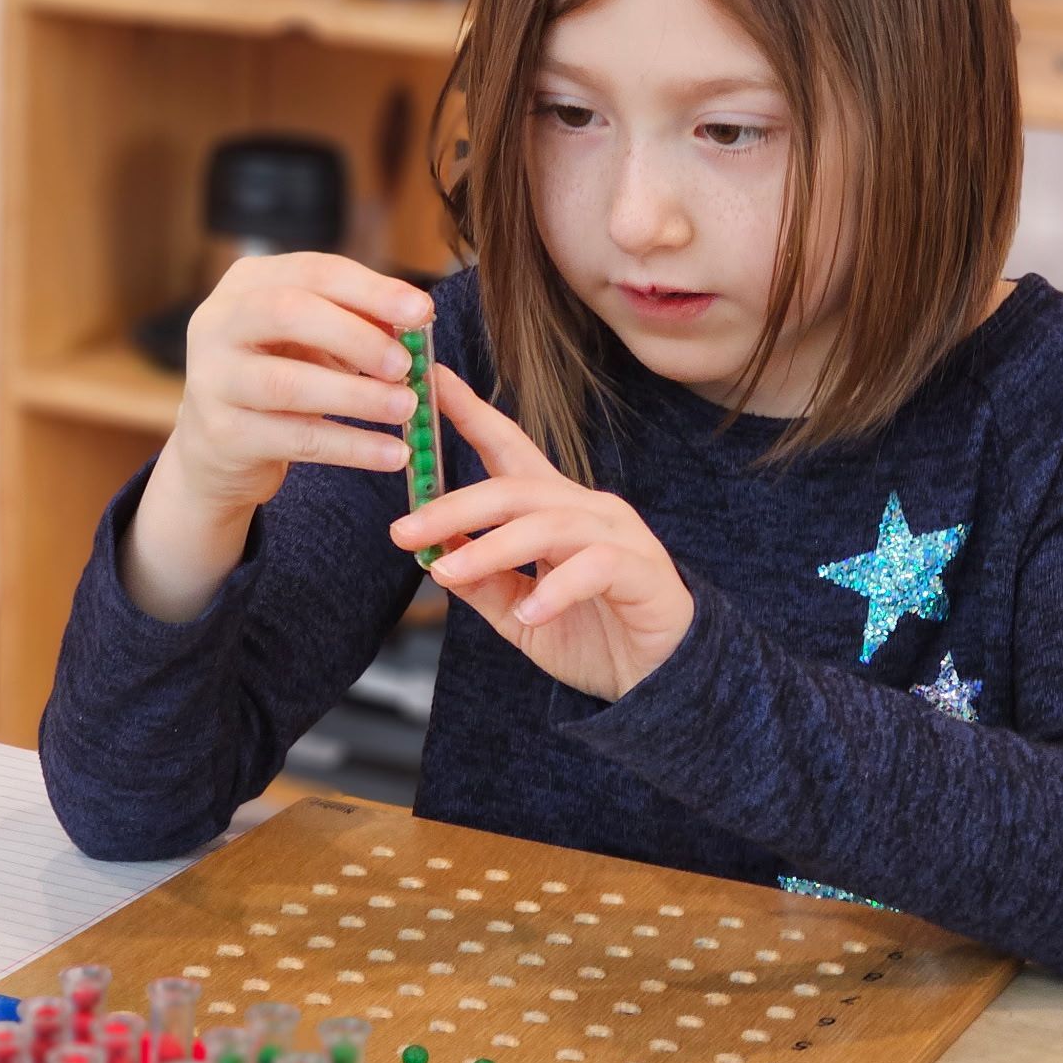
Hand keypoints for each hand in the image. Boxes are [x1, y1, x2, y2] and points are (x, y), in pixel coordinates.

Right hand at [170, 252, 430, 517]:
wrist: (220, 448)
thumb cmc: (280, 376)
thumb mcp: (312, 339)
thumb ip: (357, 321)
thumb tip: (416, 318)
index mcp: (247, 284)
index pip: (313, 272)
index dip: (371, 289)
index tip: (422, 310)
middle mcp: (218, 323)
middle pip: (287, 313)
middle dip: (356, 337)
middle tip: (406, 364)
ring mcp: (213, 379)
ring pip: (288, 383)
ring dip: (357, 396)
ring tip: (407, 407)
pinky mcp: (223, 435)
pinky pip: (296, 440)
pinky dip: (351, 447)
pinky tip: (392, 453)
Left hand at [389, 365, 694, 701]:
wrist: (658, 681)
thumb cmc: (592, 637)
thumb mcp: (517, 612)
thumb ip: (482, 581)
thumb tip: (432, 551)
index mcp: (556, 510)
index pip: (508, 450)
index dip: (471, 414)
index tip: (431, 382)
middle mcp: (588, 510)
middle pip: (516, 489)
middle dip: (455, 505)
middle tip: (404, 530)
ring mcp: (619, 536)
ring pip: (547, 524)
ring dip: (490, 548)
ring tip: (448, 573)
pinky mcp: (642, 570)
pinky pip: (593, 567)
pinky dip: (555, 590)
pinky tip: (530, 613)